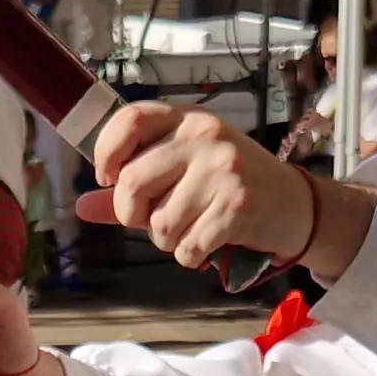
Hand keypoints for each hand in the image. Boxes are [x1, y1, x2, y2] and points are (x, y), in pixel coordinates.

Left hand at [87, 102, 316, 271]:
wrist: (294, 206)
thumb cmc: (231, 186)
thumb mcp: (185, 171)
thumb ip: (132, 186)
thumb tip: (81, 205)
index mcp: (186, 119)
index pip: (129, 119)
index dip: (106, 151)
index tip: (108, 177)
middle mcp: (203, 136)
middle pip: (131, 182)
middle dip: (132, 214)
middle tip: (152, 218)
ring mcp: (222, 169)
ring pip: (158, 224)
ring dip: (167, 240)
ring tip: (192, 227)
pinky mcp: (237, 206)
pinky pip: (186, 247)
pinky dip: (190, 256)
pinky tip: (210, 242)